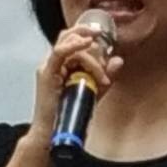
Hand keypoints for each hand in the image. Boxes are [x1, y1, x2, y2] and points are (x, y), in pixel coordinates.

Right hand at [27, 25, 124, 142]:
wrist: (53, 133)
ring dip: (89, 53)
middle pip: (68, 35)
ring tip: (100, 68)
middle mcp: (53, 63)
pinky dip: (73, 46)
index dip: (87, 33)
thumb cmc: (70, 114)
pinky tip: (85, 44)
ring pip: (68, 43)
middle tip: (105, 52)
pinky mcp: (47, 74)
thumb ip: (106, 76)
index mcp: (62, 64)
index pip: (72, 38)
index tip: (102, 36)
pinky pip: (59, 53)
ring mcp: (49, 67)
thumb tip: (118, 60)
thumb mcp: (94, 92)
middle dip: (89, 37)